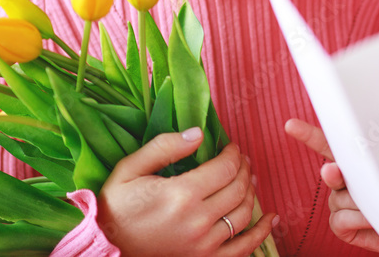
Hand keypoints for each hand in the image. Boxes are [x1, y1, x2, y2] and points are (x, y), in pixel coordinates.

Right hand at [96, 128, 276, 256]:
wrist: (106, 248)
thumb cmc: (116, 207)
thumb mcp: (130, 169)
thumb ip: (165, 147)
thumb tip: (199, 133)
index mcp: (181, 194)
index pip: (226, 168)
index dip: (234, 153)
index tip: (231, 146)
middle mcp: (198, 220)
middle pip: (239, 188)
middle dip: (244, 168)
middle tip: (241, 159)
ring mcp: (204, 245)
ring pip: (244, 214)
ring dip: (252, 192)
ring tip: (249, 179)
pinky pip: (244, 248)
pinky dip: (261, 233)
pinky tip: (271, 218)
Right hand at [285, 119, 378, 253]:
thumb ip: (376, 170)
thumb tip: (351, 168)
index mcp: (353, 162)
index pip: (328, 145)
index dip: (308, 134)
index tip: (290, 125)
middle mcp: (341, 180)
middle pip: (333, 172)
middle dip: (334, 173)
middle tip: (334, 171)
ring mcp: (337, 202)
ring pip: (342, 199)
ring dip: (364, 205)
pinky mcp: (338, 224)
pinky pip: (342, 219)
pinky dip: (359, 221)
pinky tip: (371, 222)